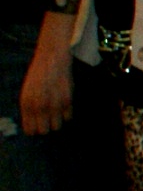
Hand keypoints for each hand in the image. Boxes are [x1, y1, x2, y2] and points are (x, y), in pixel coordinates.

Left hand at [20, 14, 74, 134]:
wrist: (51, 58)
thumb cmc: (38, 75)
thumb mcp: (28, 92)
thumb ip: (30, 108)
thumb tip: (33, 123)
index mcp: (26, 104)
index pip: (29, 129)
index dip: (34, 130)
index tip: (37, 126)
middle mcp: (39, 106)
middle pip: (44, 131)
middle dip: (45, 128)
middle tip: (47, 120)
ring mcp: (54, 103)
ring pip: (57, 126)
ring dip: (56, 122)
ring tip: (56, 113)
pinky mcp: (67, 100)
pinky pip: (68, 117)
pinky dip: (66, 114)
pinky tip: (63, 105)